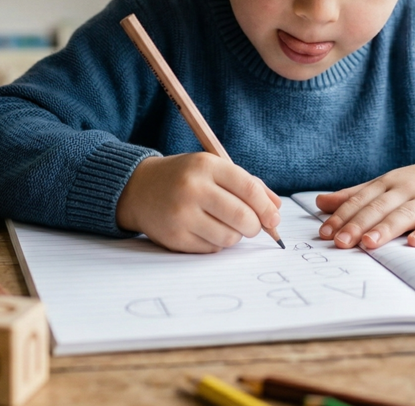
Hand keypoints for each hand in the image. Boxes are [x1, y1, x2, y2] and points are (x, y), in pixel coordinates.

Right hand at [116, 152, 281, 252]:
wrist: (138, 189)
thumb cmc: (184, 178)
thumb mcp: (213, 169)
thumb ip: (247, 184)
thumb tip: (276, 208)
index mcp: (206, 165)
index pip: (249, 189)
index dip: (267, 208)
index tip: (274, 219)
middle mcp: (193, 188)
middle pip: (243, 217)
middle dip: (255, 226)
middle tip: (252, 227)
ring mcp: (182, 214)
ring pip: (229, 238)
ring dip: (235, 236)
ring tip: (224, 225)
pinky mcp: (175, 237)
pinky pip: (211, 249)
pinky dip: (216, 244)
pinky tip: (205, 230)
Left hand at [315, 159, 414, 248]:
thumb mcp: (385, 185)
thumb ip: (354, 195)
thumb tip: (320, 202)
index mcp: (387, 183)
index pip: (360, 199)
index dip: (342, 216)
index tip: (325, 232)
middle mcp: (405, 190)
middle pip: (379, 207)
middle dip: (358, 224)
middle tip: (340, 241)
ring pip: (404, 215)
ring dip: (386, 229)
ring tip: (369, 243)